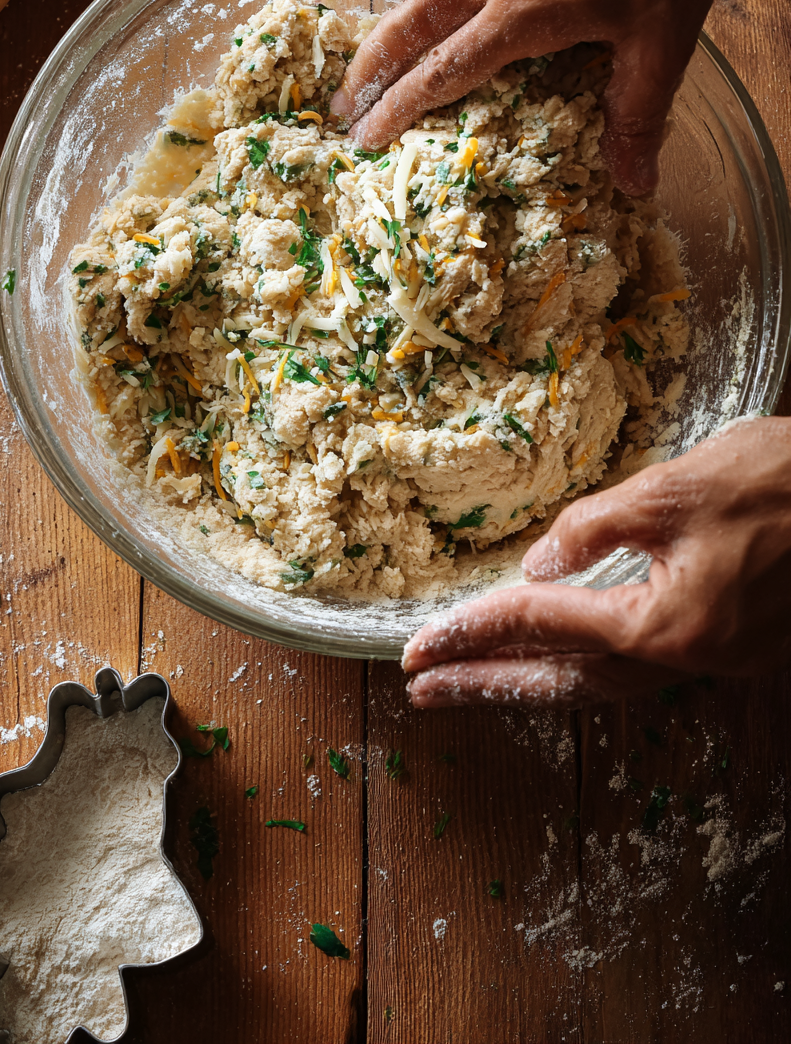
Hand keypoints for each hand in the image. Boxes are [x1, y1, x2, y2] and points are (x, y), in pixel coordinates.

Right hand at [331, 0, 729, 194]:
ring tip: (388, 62)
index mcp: (519, 13)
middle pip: (407, 27)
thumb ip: (636, 115)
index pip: (441, 73)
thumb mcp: (660, 44)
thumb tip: (635, 184)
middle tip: (341, 107)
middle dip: (369, 72)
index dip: (398, 109)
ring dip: (403, 31)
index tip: (365, 137)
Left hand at [402, 417, 790, 707]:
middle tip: (422, 688)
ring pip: (601, 685)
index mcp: (663, 623)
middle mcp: (684, 659)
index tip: (417, 647)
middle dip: (487, 685)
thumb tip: (538, 566)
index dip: (473, 633)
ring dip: (531, 683)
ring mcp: (713, 660)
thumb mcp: (675, 486)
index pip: (543, 628)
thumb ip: (595, 528)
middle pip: (562, 683)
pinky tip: (562, 656)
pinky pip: (638, 671)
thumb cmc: (783, 482)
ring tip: (472, 681)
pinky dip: (586, 667)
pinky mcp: (733, 646)